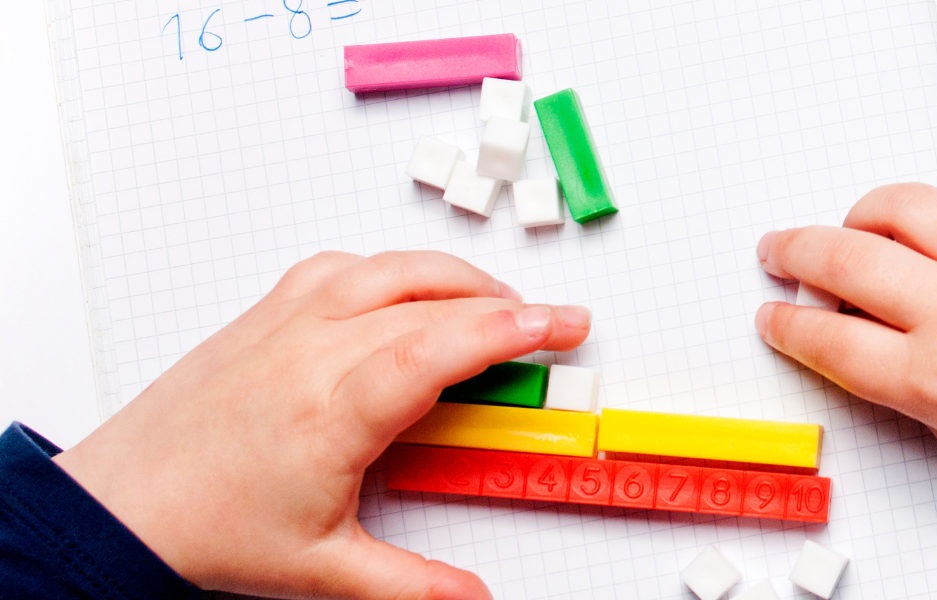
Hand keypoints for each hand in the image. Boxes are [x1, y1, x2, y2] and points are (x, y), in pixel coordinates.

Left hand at [54, 251, 590, 598]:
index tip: (558, 325)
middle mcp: (309, 354)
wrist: (123, 504)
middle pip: (426, 303)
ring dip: (451, 277)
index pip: (436, 350)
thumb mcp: (323, 570)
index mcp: (332, 412)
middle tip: (555, 323)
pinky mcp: (261, 317)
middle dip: (505, 306)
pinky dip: (388, 269)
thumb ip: (411, 584)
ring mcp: (283, 326)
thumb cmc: (209, 527)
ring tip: (495, 301)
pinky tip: (406, 288)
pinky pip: (336, 268)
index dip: (505, 332)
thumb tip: (474, 597)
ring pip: (384, 270)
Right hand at [754, 184, 936, 539]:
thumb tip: (856, 339)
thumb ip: (901, 383)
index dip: (785, 327)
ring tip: (845, 233)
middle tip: (775, 252)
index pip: (826, 338)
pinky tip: (917, 243)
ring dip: (854, 216)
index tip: (773, 318)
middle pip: (841, 258)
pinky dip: (918, 219)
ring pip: (896, 205)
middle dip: (792, 252)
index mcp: (933, 377)